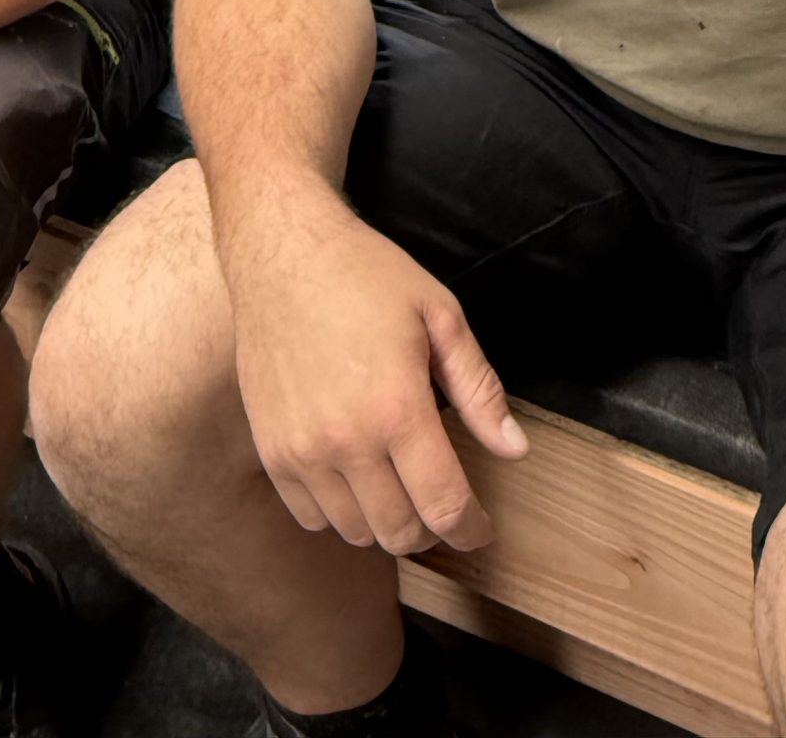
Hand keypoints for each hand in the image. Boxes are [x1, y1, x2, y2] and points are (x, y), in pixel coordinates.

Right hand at [230, 192, 527, 556]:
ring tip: (399, 485)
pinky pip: (309, 516)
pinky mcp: (270, 450)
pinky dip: (339, 512)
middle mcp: (346, 440)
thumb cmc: (365, 275)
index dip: (471, 529)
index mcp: (397, 407)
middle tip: (442, 502)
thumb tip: (515, 448)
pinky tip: (354, 478)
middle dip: (432, 528)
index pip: (444, 506)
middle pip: (401, 532)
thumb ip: (478, 387)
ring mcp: (301, 450)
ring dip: (385, 522)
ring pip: (356, 531)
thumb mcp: (439, 314)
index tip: (480, 528)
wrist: (283, 252)